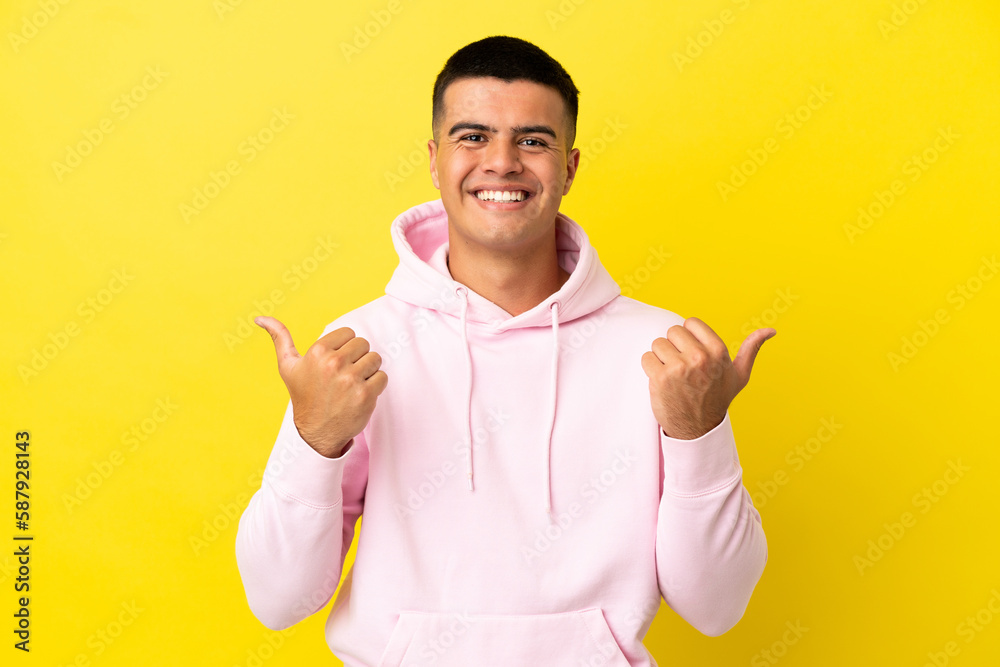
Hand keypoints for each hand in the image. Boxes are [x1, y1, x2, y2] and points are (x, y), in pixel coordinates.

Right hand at [255, 316, 386, 457]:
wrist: (316, 432)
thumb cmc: (304, 396)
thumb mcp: (288, 366)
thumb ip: (279, 338)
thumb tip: (260, 318)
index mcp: (317, 351)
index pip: (349, 333)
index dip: (345, 348)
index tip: (335, 363)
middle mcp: (334, 363)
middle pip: (364, 344)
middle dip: (357, 358)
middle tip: (345, 375)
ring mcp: (350, 379)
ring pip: (375, 359)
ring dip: (368, 371)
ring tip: (352, 384)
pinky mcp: (365, 394)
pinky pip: (382, 377)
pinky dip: (376, 385)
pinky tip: (360, 394)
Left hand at [640, 317, 774, 439]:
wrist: (698, 429)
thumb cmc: (718, 399)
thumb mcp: (739, 375)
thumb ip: (751, 349)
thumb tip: (770, 330)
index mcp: (718, 351)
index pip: (690, 323)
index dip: (689, 337)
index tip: (693, 353)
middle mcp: (699, 358)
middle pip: (672, 331)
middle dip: (674, 346)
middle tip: (682, 366)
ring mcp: (678, 368)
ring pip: (657, 344)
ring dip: (661, 358)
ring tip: (673, 375)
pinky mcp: (660, 379)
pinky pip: (647, 358)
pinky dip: (651, 368)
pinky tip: (662, 381)